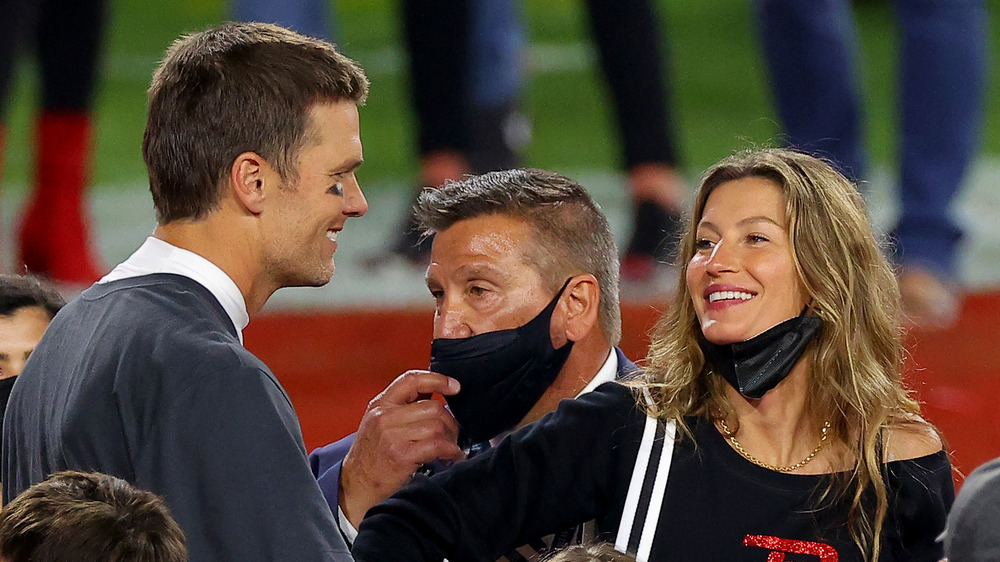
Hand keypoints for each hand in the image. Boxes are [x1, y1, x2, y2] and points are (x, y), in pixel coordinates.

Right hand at [340, 370, 462, 526]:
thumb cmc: (370, 455)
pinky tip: (452, 456)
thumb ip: (402, 406)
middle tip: (453, 433)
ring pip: (437, 426)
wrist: (356, 484)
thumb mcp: (378, 422)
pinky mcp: (402, 455)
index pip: (411, 379)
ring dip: (451, 438)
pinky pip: (437, 445)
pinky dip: (451, 451)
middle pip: (433, 406)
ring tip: (451, 447)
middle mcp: (385, 417)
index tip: (454, 386)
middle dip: (450, 421)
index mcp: (380, 404)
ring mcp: (392, 436)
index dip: (437, 379)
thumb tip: (433, 393)